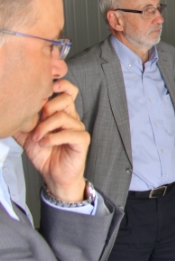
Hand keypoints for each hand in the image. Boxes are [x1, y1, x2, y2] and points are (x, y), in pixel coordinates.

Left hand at [14, 80, 87, 202]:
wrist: (53, 175)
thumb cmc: (45, 154)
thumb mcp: (27, 136)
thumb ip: (21, 124)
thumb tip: (7, 113)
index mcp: (61, 113)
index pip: (68, 91)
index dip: (61, 85)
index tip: (46, 89)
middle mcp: (72, 118)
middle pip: (66, 98)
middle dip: (48, 107)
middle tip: (37, 120)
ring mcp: (78, 129)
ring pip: (63, 117)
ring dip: (45, 127)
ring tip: (36, 138)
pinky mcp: (82, 140)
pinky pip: (69, 133)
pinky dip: (52, 138)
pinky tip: (44, 143)